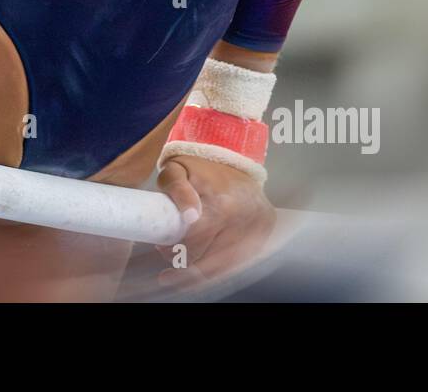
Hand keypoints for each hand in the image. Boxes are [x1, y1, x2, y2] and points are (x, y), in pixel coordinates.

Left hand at [155, 154, 275, 289]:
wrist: (231, 154)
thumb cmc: (198, 167)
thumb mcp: (176, 170)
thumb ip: (176, 189)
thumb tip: (190, 216)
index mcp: (220, 204)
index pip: (196, 245)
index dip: (176, 253)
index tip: (163, 252)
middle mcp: (243, 218)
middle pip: (212, 262)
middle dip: (187, 267)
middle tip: (171, 262)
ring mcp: (257, 225)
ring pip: (228, 267)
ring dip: (205, 274)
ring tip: (186, 272)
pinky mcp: (265, 229)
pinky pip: (243, 260)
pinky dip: (224, 268)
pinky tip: (208, 266)